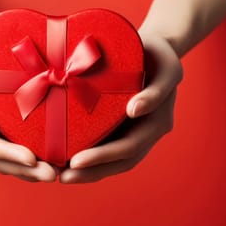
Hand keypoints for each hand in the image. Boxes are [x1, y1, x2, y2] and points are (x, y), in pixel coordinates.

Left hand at [59, 33, 182, 183]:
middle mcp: (146, 133)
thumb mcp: (166, 66)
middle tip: (61, 177)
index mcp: (158, 122)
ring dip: (87, 170)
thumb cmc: (158, 53)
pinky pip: (105, 144)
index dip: (103, 157)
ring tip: (59, 174)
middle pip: (119, 162)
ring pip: (112, 159)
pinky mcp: (120, 126)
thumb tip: (134, 110)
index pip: (130, 148)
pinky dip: (88, 154)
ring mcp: (134, 131)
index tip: (76, 161)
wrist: (154, 49)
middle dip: (91, 172)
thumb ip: (156, 90)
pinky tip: (64, 158)